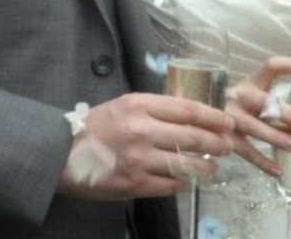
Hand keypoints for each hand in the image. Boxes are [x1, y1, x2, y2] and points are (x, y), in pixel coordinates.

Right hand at [57, 92, 234, 199]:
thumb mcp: (125, 105)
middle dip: (215, 141)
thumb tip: (188, 115)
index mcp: (139, 104)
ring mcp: (139, 159)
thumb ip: (154, 109)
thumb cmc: (97, 125)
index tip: (227, 120)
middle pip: (191, 136)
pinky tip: (188, 180)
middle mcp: (142, 130)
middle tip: (228, 145)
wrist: (62, 153)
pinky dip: (183, 183)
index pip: (186, 109)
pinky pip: (168, 185)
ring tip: (214, 167)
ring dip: (205, 166)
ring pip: (184, 163)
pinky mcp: (134, 184)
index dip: (212, 116)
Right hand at [223, 56, 290, 176]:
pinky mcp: (225, 137)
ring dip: (276, 137)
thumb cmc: (234, 106)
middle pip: (264, 101)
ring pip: (254, 127)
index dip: (289, 65)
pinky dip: (263, 163)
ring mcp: (230, 117)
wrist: (197, 115)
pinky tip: (278, 171)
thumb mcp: (250, 96)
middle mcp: (240, 96)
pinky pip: (246, 151)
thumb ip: (270, 103)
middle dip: (287, 113)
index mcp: (250, 82)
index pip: (271, 67)